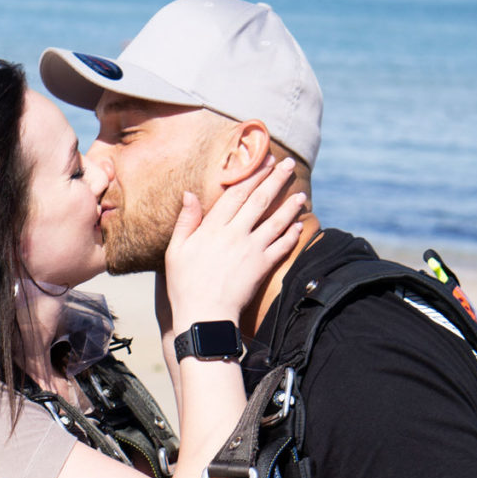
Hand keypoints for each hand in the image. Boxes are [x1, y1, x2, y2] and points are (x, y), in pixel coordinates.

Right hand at [165, 157, 305, 329]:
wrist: (204, 316)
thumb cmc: (184, 286)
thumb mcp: (176, 251)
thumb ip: (186, 221)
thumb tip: (189, 193)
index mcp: (213, 228)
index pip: (236, 193)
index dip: (252, 175)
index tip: (264, 161)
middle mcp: (235, 234)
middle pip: (259, 200)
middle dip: (275, 179)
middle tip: (288, 164)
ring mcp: (251, 250)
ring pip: (275, 220)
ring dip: (290, 205)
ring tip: (301, 194)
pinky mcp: (262, 267)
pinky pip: (281, 246)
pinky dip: (291, 235)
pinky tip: (298, 226)